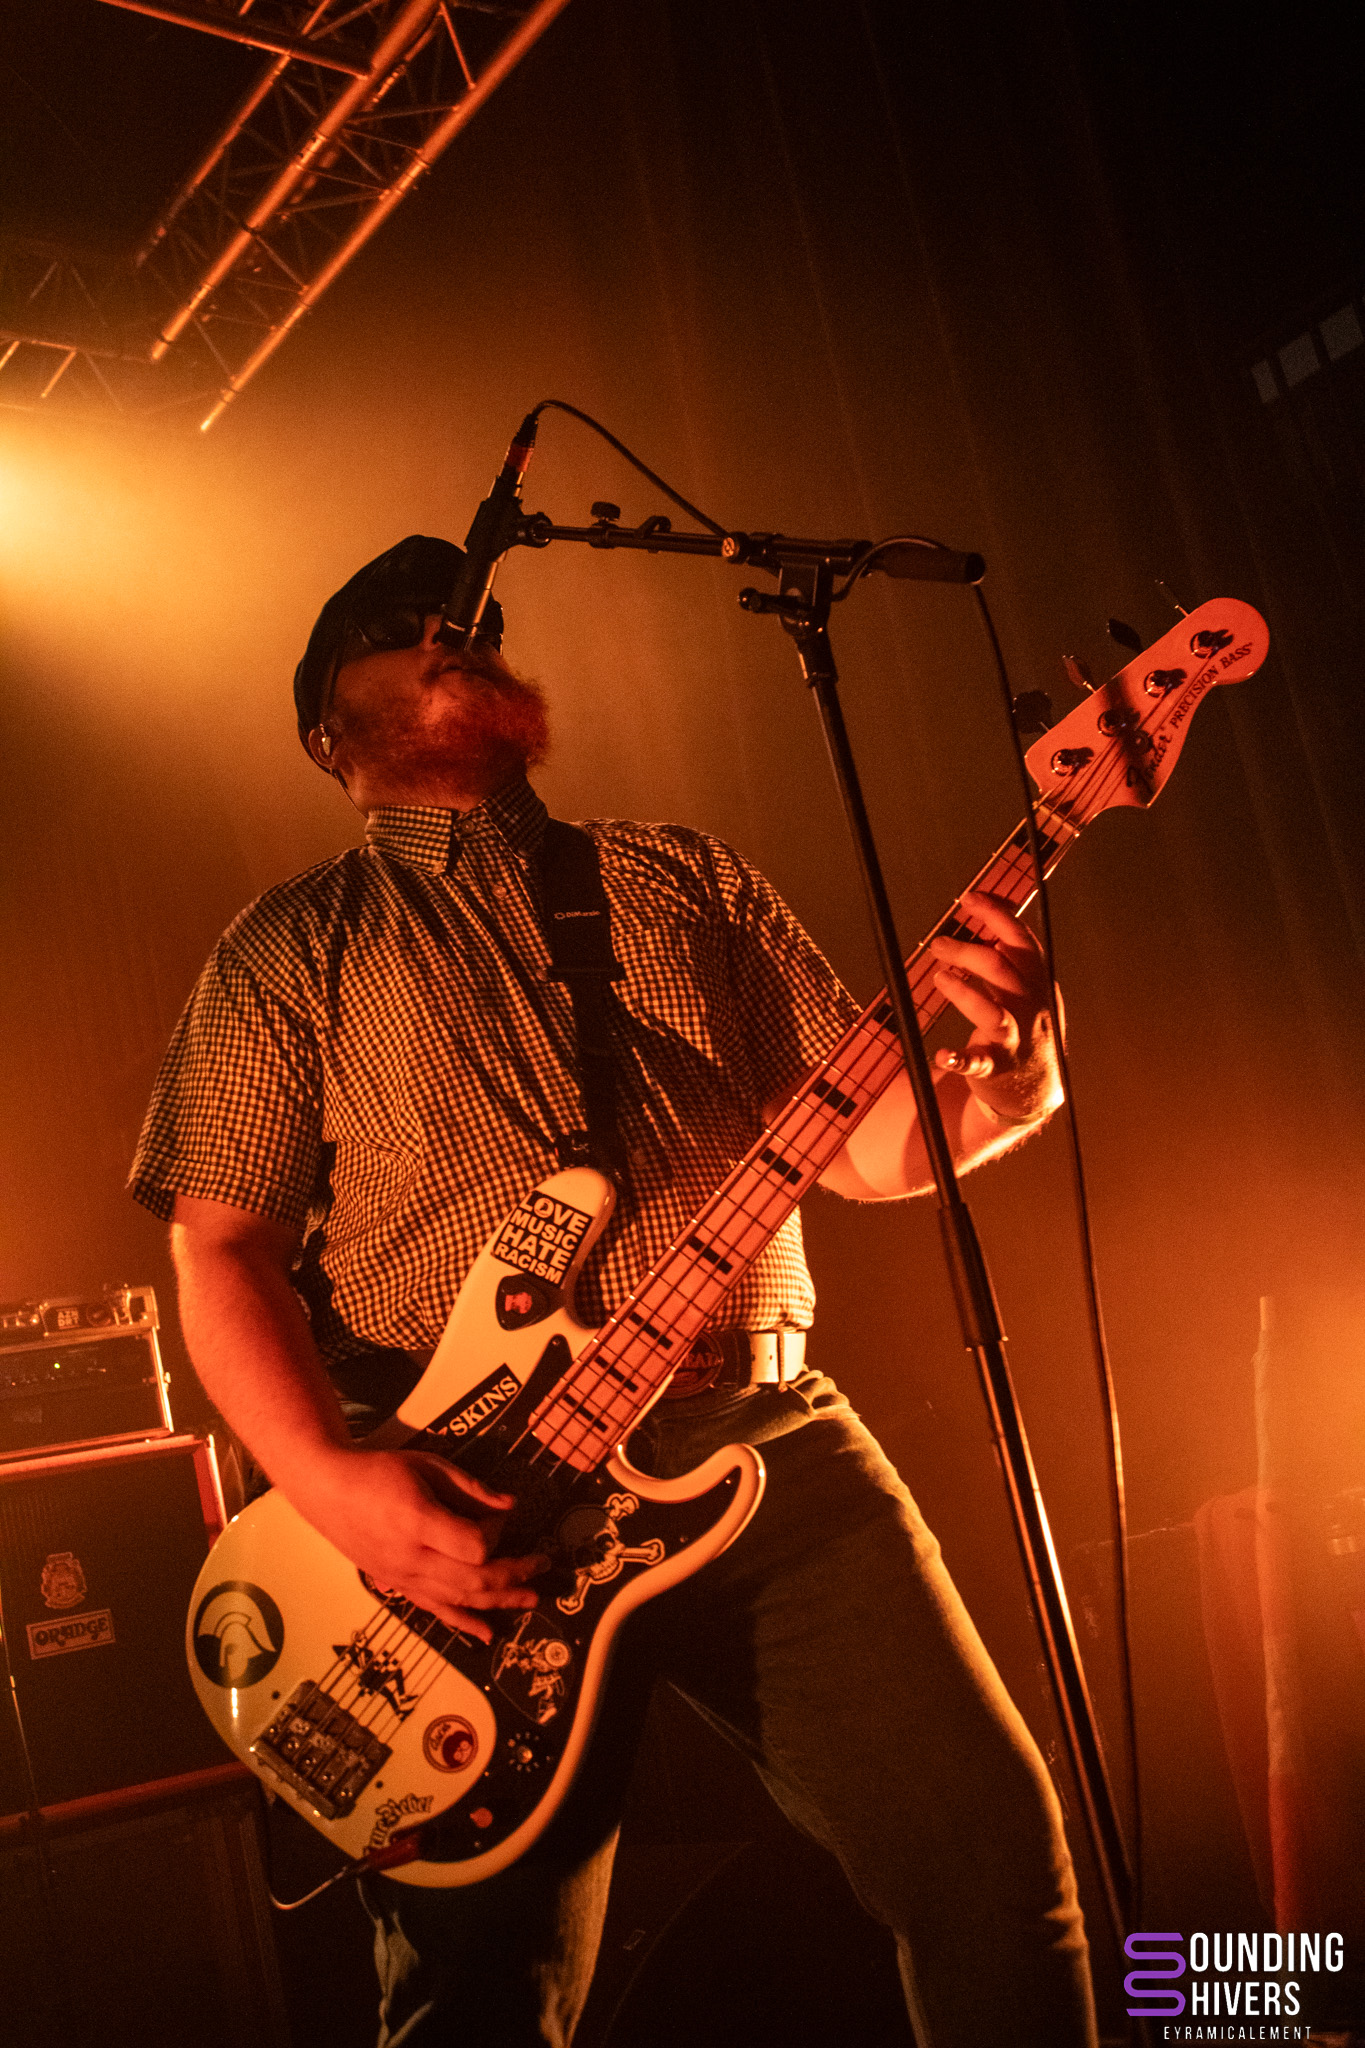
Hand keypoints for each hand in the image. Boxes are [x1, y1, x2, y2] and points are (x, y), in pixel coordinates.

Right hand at [287, 1444, 548, 1641]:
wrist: (327, 1489)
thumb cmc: (377, 1471)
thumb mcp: (427, 1465)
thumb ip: (470, 1488)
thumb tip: (510, 1505)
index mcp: (418, 1522)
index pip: (475, 1546)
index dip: (497, 1530)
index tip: (501, 1512)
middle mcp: (411, 1558)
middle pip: (474, 1580)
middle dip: (515, 1574)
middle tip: (542, 1565)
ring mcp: (402, 1577)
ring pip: (459, 1600)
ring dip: (499, 1601)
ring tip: (530, 1599)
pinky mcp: (397, 1585)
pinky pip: (435, 1610)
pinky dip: (464, 1623)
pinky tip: (487, 1633)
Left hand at [928, 890, 1062, 1127]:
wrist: (1037, 1089)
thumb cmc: (1025, 1028)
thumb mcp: (1028, 988)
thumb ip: (1010, 954)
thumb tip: (988, 907)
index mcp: (1037, 983)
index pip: (1020, 940)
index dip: (995, 915)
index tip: (968, 898)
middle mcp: (1030, 1008)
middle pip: (1000, 970)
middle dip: (967, 950)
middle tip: (937, 944)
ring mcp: (1014, 1039)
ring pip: (992, 1013)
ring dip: (963, 993)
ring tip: (940, 977)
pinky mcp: (996, 1068)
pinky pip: (977, 1064)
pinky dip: (958, 1058)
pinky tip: (942, 1054)